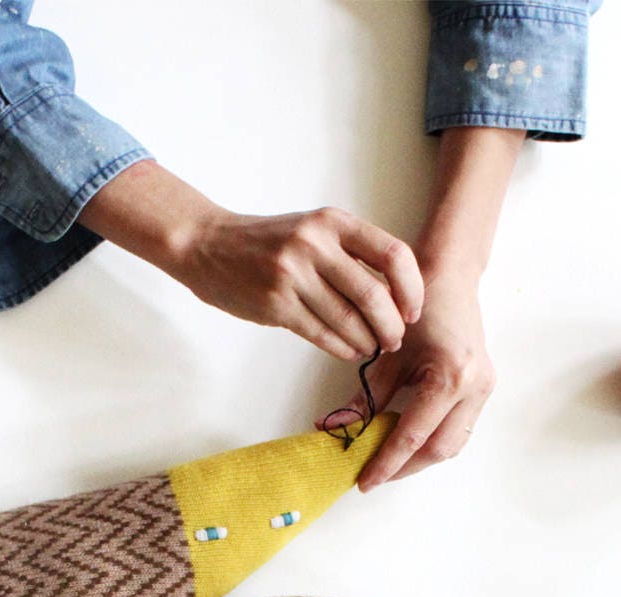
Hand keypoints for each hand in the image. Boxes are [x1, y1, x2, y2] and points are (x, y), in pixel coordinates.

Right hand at [166, 206, 423, 361]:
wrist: (208, 246)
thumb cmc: (267, 243)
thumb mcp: (313, 231)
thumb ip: (350, 254)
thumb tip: (394, 296)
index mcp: (333, 222)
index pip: (393, 254)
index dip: (411, 288)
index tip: (412, 310)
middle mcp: (315, 245)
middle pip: (374, 295)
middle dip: (392, 326)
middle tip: (394, 340)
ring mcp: (293, 275)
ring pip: (349, 321)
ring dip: (368, 342)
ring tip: (372, 348)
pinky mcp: (276, 305)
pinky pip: (322, 335)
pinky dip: (343, 348)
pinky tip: (350, 351)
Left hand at [337, 269, 495, 490]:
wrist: (451, 277)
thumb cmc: (418, 306)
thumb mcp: (387, 354)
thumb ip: (367, 398)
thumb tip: (337, 431)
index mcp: (451, 376)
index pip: (412, 436)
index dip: (386, 463)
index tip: (363, 481)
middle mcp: (474, 387)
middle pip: (438, 450)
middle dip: (403, 468)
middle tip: (372, 476)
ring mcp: (484, 389)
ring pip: (452, 445)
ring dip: (419, 459)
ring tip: (388, 464)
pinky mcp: (484, 389)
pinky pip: (459, 430)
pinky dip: (433, 442)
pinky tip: (408, 444)